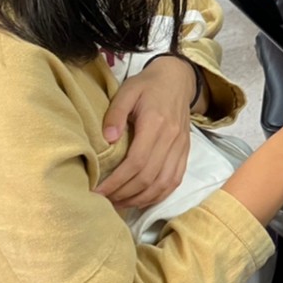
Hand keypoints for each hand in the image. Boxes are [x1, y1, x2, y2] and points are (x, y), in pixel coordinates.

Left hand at [96, 57, 196, 209]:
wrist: (178, 79)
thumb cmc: (148, 86)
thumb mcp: (127, 91)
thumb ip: (116, 113)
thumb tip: (108, 139)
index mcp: (156, 124)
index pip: (136, 162)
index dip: (116, 182)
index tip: (98, 191)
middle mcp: (171, 139)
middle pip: (148, 177)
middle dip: (124, 194)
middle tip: (103, 201)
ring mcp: (181, 147)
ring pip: (163, 183)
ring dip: (140, 199)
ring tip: (119, 204)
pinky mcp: (185, 152)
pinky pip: (175, 180)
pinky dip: (158, 195)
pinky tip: (141, 199)